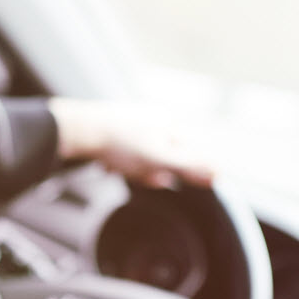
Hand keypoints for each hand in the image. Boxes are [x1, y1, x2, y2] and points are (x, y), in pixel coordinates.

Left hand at [49, 97, 214, 188]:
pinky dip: (119, 164)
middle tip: (138, 173)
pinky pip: (125, 156)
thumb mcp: (159, 158)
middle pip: (165, 160)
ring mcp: (137, 123)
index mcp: (171, 124)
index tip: (168, 178)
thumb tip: (218, 172)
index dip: (184, 172)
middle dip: (151, 173)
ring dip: (132, 170)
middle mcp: (156, 120)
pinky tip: (107, 164)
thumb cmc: (121, 144)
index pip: (190, 155)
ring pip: (144, 160)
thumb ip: (189, 166)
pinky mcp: (118, 129)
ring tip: (117, 166)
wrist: (80, 129)